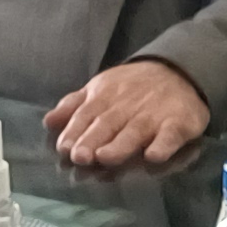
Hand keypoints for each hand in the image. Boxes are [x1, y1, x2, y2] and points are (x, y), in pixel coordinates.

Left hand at [44, 57, 211, 167]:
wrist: (178, 69)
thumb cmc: (131, 87)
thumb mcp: (100, 89)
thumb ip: (74, 107)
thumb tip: (48, 122)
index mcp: (105, 97)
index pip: (86, 115)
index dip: (75, 132)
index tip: (65, 149)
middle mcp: (127, 106)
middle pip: (108, 124)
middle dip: (93, 140)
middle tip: (80, 157)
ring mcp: (154, 115)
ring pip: (135, 131)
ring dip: (121, 145)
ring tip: (106, 157)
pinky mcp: (178, 122)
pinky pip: (171, 135)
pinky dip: (163, 145)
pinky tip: (154, 156)